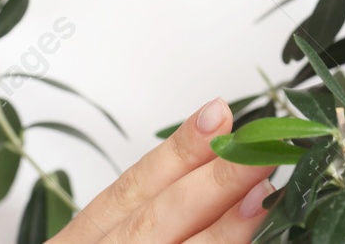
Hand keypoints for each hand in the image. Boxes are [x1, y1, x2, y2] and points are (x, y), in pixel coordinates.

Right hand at [52, 97, 274, 243]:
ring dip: (222, 230)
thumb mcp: (103, 237)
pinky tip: (250, 241)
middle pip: (151, 220)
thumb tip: (219, 164)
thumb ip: (146, 214)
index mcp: (80, 241)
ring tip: (264, 196)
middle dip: (210, 183)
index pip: (128, 190)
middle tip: (261, 149)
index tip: (218, 113)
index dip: (175, 153)